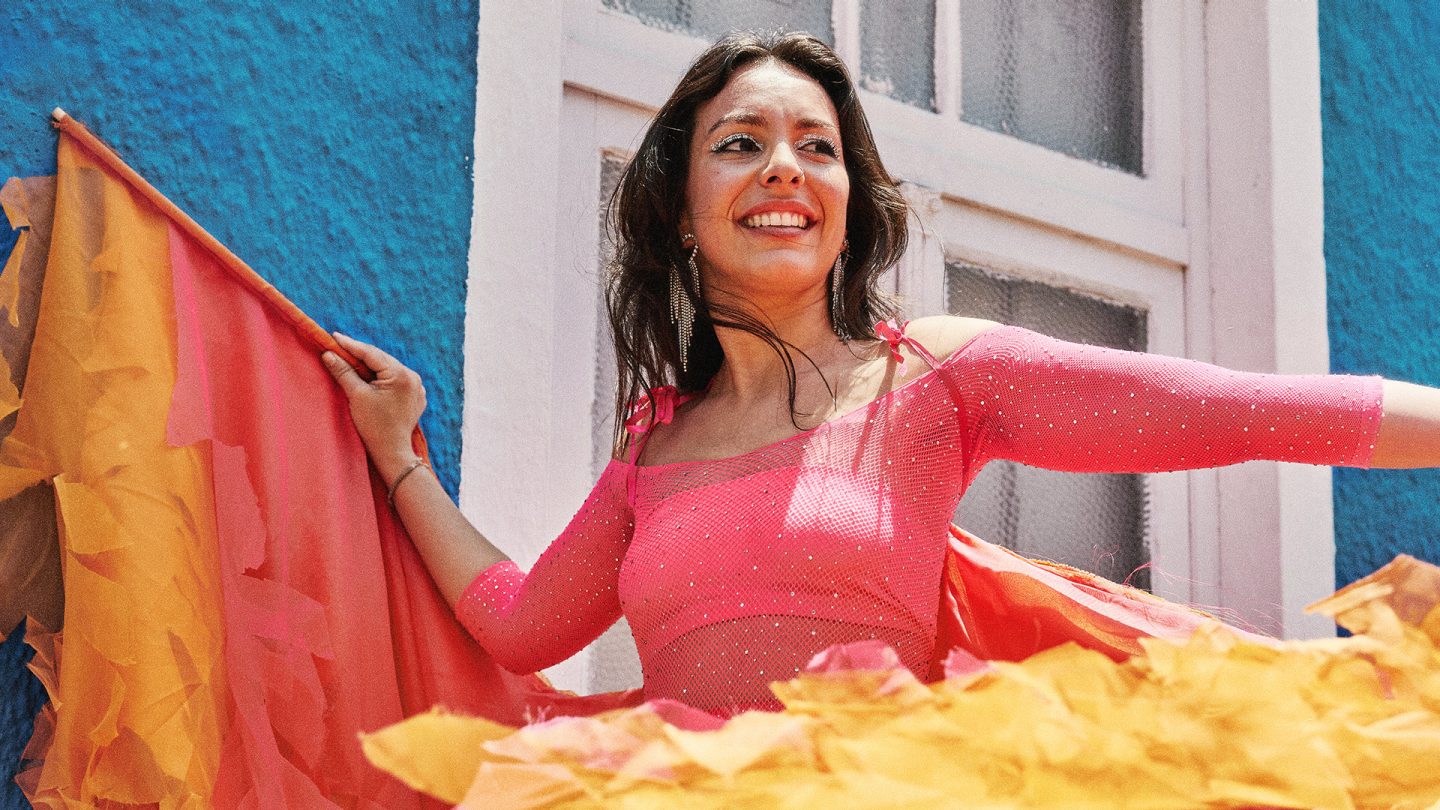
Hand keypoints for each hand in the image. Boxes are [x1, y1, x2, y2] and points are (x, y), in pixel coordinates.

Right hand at [321, 333, 426, 479]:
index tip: (334, 336)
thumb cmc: (373, 425)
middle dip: (360, 354)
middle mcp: (413, 377)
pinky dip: (382, 376)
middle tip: (339, 345)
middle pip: (381, 359)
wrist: (392, 452)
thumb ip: (343, 372)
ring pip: (388, 368)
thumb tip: (328, 354)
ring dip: (371, 365)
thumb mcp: (356, 395)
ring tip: (351, 358)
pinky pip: (396, 380)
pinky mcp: (416, 396)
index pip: (371, 354)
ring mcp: (417, 387)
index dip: (351, 345)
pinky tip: (369, 376)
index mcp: (401, 374)